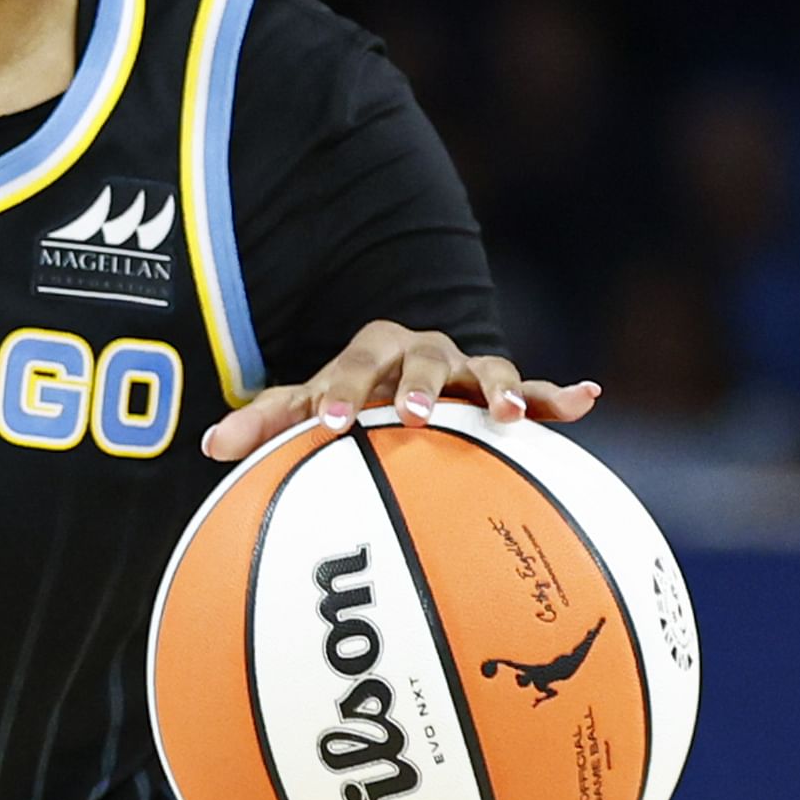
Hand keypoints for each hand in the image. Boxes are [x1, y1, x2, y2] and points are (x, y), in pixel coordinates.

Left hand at [198, 319, 596, 461]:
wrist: (401, 377)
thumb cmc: (350, 400)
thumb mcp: (307, 408)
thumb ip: (265, 424)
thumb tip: (210, 447)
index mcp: (369, 352)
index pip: (348, 368)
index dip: (338, 393)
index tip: (327, 427)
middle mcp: (422, 353)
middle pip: (418, 360)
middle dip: (414, 386)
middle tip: (407, 418)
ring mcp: (466, 370)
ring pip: (485, 372)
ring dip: (497, 392)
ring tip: (509, 420)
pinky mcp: (505, 392)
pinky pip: (536, 391)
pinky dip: (561, 394)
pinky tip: (588, 398)